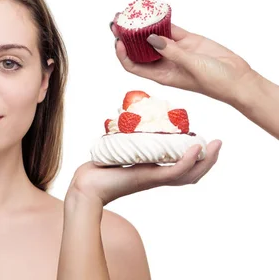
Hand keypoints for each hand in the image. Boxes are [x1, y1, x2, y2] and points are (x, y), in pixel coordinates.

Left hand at [69, 140, 221, 205]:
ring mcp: (154, 178)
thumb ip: (126, 141)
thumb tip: (128, 120)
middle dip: (209, 159)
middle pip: (193, 173)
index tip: (206, 141)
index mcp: (154, 172)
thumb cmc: (99, 170)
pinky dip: (186, 162)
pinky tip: (193, 149)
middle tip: (219, 142)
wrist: (86, 186)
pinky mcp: (147, 178)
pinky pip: (173, 172)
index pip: (183, 168)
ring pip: (188, 174)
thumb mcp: (118, 151)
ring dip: (205, 160)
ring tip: (214, 145)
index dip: (198, 158)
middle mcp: (157, 177)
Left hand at [111, 22, 255, 105]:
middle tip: (117, 20)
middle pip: (138, 48)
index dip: (122, 54)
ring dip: (141, 26)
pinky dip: (162, 20)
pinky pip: (170, 28)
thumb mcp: (191, 66)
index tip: (118, 41)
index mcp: (160, 74)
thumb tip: (150, 38)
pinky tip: (153, 10)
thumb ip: (171, 52)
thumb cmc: (215, 82)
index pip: (133, 65)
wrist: (238, 78)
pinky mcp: (187, 40)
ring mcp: (175, 50)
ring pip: (152, 36)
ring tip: (131, 12)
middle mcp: (164, 62)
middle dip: (126, 36)